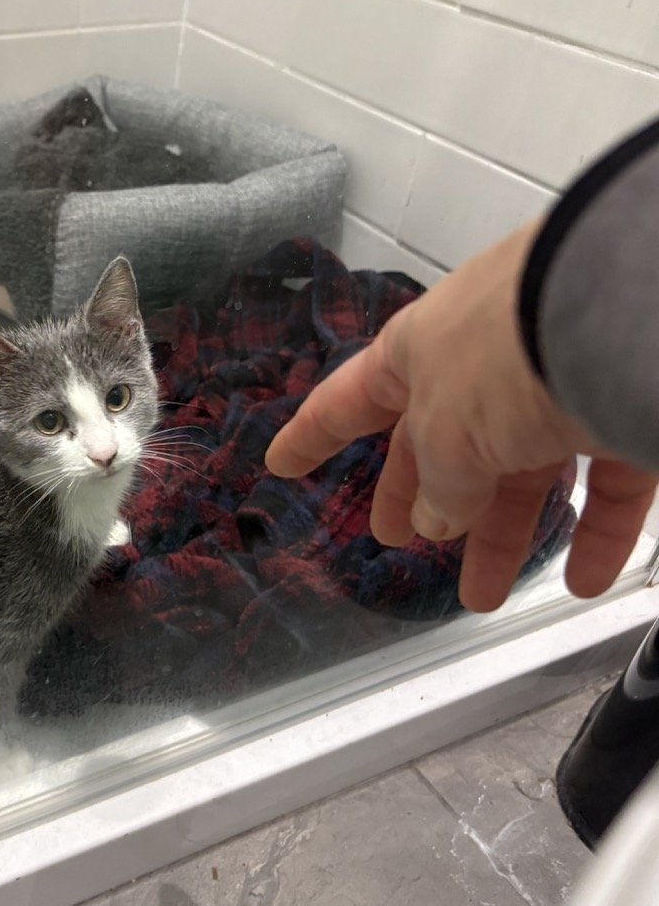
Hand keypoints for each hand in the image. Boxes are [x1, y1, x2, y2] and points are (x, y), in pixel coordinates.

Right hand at [265, 222, 657, 611]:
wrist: (626, 310)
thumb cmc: (507, 356)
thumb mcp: (445, 429)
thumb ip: (437, 482)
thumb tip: (441, 516)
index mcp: (419, 354)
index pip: (350, 400)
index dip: (312, 436)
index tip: (282, 464)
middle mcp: (482, 367)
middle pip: (439, 446)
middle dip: (419, 499)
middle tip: (400, 537)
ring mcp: (555, 388)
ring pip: (523, 474)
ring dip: (502, 538)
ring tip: (484, 595)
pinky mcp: (621, 412)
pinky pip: (604, 484)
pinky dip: (593, 536)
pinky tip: (582, 580)